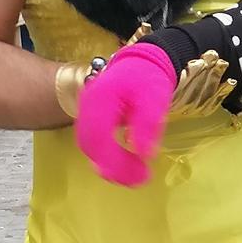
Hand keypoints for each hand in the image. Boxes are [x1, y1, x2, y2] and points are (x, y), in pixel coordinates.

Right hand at [74, 46, 176, 187]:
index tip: (140, 176)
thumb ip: (148, 124)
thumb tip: (144, 154)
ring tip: (133, 177)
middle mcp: (86, 107)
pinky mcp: (92, 118)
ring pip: (90, 146)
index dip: (115, 162)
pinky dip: (106, 157)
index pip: (98, 138)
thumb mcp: (155, 99)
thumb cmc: (148, 79)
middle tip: (138, 181)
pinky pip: (94, 141)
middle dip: (112, 168)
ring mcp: (86, 112)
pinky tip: (123, 165)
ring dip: (109, 166)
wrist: (141, 61)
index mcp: (99, 100)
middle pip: (90, 146)